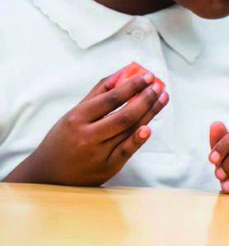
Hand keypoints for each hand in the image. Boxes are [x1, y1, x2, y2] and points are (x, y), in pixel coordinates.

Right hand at [6, 65, 167, 185]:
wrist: (50, 174)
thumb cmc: (65, 138)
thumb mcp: (75, 112)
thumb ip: (100, 91)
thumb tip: (124, 72)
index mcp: (77, 118)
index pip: (110, 99)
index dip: (132, 86)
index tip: (147, 76)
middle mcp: (87, 136)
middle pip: (124, 115)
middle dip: (145, 98)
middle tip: (158, 86)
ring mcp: (99, 153)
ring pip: (129, 130)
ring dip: (150, 112)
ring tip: (162, 97)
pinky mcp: (108, 167)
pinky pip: (127, 151)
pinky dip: (138, 139)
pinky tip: (149, 127)